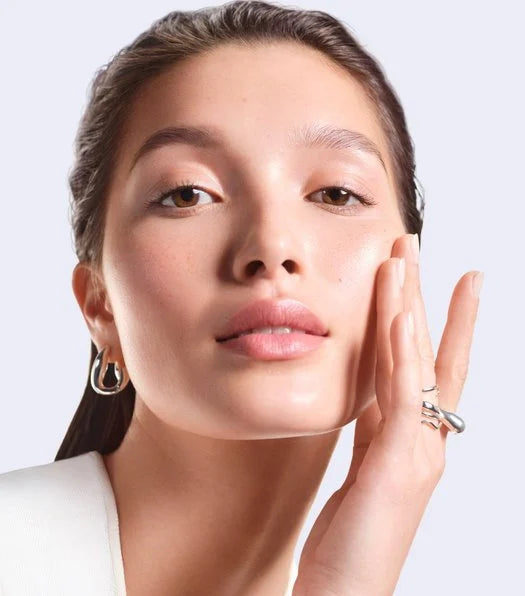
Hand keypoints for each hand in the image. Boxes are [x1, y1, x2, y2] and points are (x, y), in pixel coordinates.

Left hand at [292, 233, 482, 594]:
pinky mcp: (399, 464)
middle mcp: (424, 439)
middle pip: (427, 351)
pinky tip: (401, 316)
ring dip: (409, 305)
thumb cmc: (351, 540)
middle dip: (423, 293)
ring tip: (406, 257)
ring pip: (416, 363)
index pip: (423, 365)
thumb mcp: (363, 471)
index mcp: (411, 437)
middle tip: (415, 244)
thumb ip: (373, 430)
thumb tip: (369, 394)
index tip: (428, 277)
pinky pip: (403, 397)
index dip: (428, 318)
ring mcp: (417, 451)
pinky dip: (405, 354)